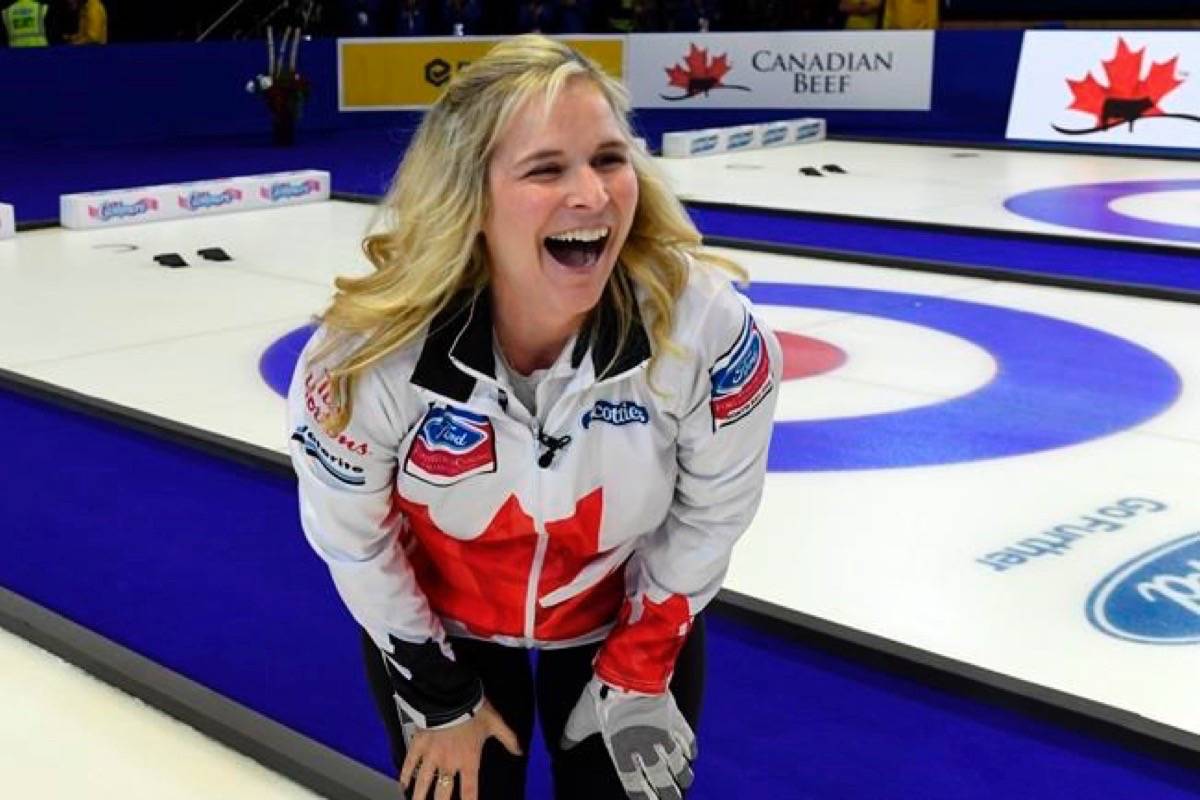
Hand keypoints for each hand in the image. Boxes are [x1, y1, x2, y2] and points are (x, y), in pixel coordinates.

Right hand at [399, 699, 521, 799]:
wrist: (450, 695)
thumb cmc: (475, 710)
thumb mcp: (496, 723)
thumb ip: (508, 738)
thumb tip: (520, 751)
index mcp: (468, 760)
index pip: (469, 791)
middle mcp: (448, 763)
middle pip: (442, 793)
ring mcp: (431, 755)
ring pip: (422, 782)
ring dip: (418, 796)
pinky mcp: (418, 744)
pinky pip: (409, 763)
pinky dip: (405, 775)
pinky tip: (402, 784)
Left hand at [561, 677, 695, 799]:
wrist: (629, 674)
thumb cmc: (602, 696)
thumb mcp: (581, 718)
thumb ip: (572, 735)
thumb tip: (562, 745)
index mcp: (621, 751)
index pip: (634, 783)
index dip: (643, 796)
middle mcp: (644, 747)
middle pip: (661, 777)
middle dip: (668, 792)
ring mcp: (661, 732)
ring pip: (677, 761)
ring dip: (683, 773)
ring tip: (685, 781)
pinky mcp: (672, 716)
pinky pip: (686, 737)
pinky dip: (690, 747)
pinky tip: (692, 754)